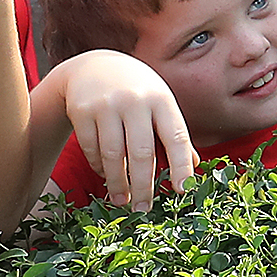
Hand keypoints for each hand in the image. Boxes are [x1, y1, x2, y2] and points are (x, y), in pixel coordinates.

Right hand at [52, 50, 195, 206]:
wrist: (94, 66)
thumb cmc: (138, 92)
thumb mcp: (160, 104)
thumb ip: (174, 134)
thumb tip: (194, 167)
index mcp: (162, 100)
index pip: (176, 136)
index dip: (181, 165)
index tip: (183, 191)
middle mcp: (135, 101)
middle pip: (141, 152)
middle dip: (143, 185)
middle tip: (144, 210)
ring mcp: (107, 105)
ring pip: (113, 154)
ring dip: (118, 183)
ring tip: (122, 201)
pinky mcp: (82, 110)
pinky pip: (92, 148)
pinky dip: (99, 167)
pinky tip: (106, 176)